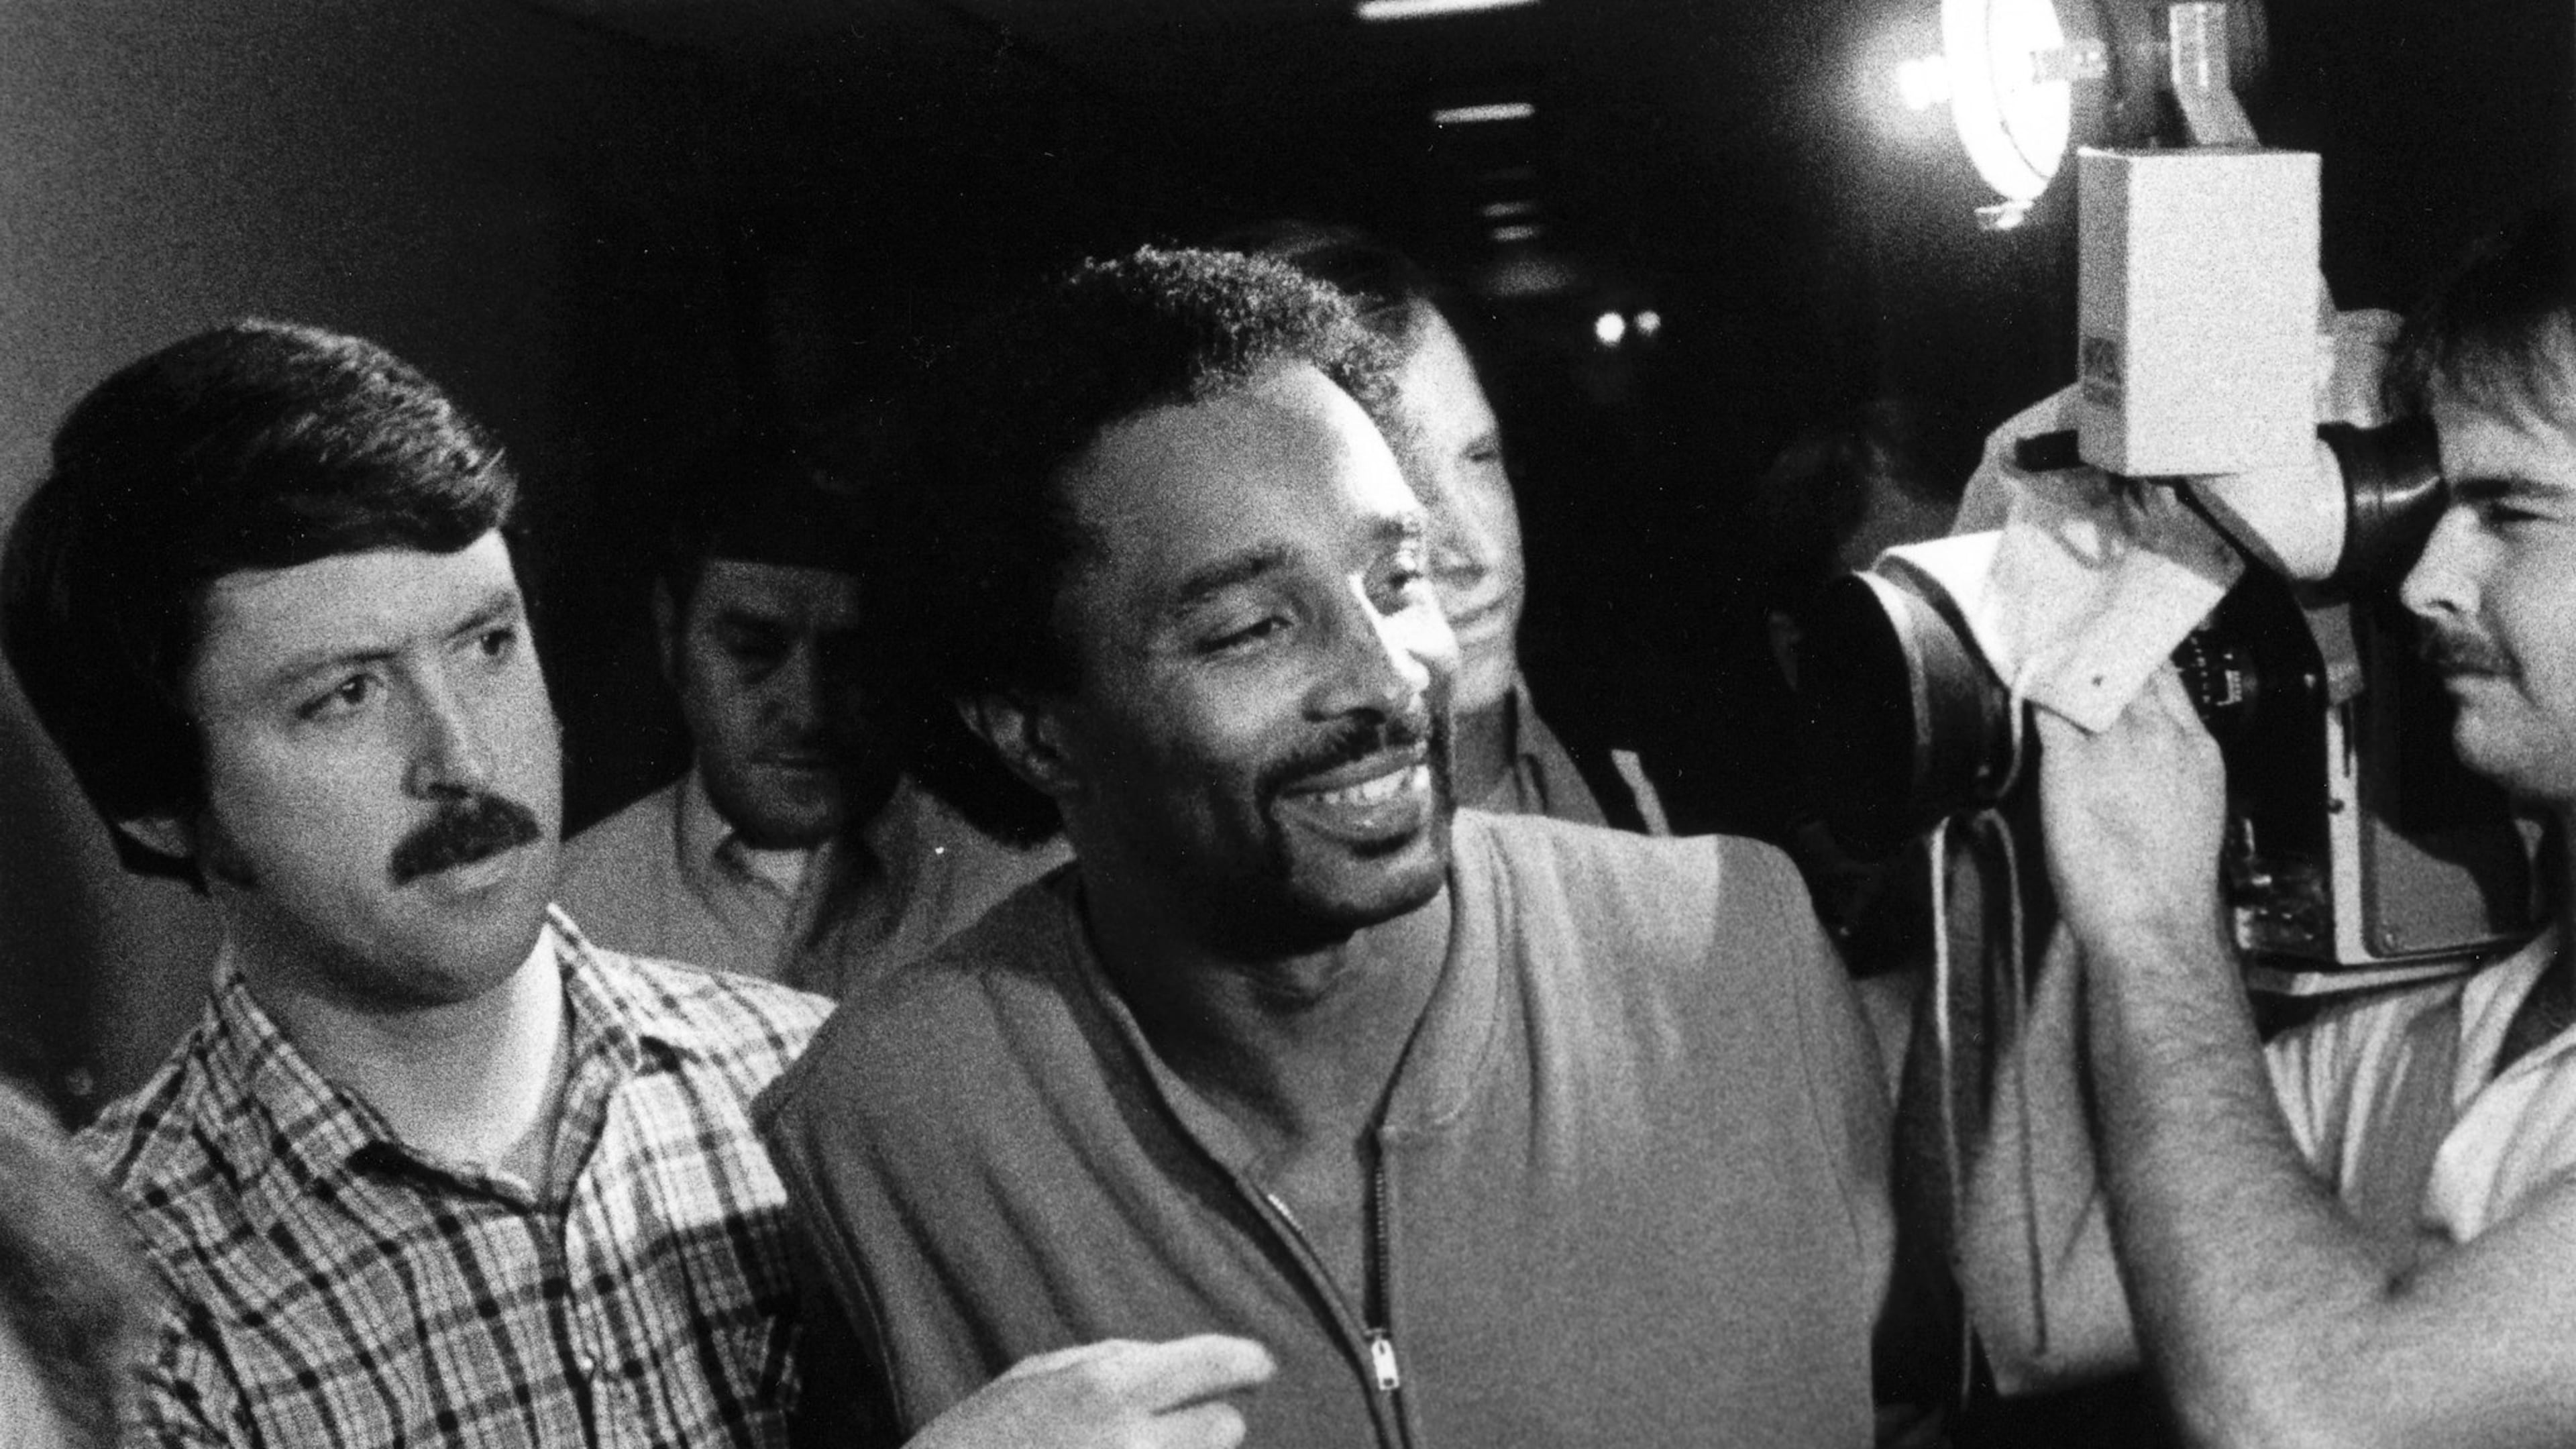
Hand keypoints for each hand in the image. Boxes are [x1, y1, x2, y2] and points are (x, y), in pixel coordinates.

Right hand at [907, 1335, 1275, 1448]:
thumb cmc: (974, 1442)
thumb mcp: (1032, 1378)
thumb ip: (1103, 1362)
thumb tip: (1164, 1359)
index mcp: (1109, 1385)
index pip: (1213, 1363)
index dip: (1244, 1363)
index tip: (1259, 1367)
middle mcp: (1136, 1442)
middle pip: (1224, 1427)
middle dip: (1207, 1426)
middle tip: (1176, 1431)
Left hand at [2036, 664, 2227, 951]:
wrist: (2154, 920)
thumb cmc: (2170, 884)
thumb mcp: (2193, 810)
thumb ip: (2169, 770)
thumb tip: (2145, 757)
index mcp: (2196, 748)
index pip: (2165, 679)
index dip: (2138, 656)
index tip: (2117, 644)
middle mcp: (2158, 735)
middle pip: (2127, 668)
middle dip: (2098, 648)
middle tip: (2071, 630)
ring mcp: (2114, 745)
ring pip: (2088, 678)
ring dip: (2065, 660)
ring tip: (2043, 643)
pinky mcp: (2068, 763)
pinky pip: (2046, 708)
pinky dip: (2033, 688)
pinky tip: (2022, 676)